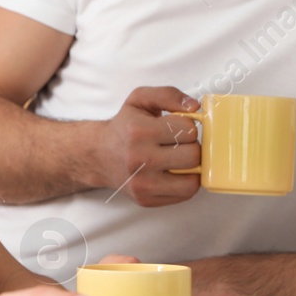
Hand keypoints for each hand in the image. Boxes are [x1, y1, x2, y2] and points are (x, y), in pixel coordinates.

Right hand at [93, 86, 201, 206]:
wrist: (99, 155)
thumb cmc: (125, 126)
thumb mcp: (140, 99)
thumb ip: (168, 94)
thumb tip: (196, 107)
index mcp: (139, 131)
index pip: (188, 129)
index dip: (186, 126)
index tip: (175, 127)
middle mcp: (139, 159)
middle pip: (193, 155)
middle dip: (190, 146)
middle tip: (178, 144)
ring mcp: (142, 184)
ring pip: (193, 180)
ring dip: (191, 168)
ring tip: (178, 159)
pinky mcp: (146, 200)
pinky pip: (184, 194)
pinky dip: (184, 182)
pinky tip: (172, 172)